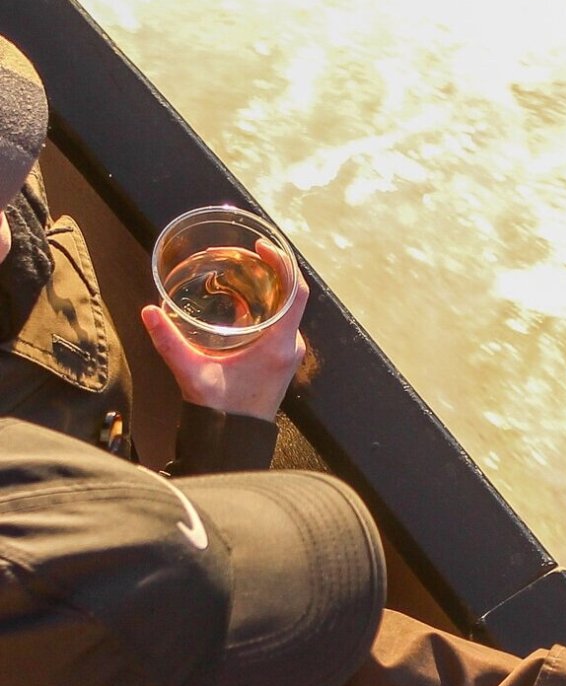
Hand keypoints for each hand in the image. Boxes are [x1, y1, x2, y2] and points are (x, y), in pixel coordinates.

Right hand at [141, 238, 307, 420]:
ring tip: (243, 269)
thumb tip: (148, 311)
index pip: (297, 293)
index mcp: (278, 345)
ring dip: (270, 288)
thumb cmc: (221, 409)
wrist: (235, 438)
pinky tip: (241, 298)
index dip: (285, 264)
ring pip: (287, 309)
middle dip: (273, 270)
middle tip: (246, 253)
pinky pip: (281, 322)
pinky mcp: (280, 359)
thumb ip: (169, 342)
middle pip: (293, 296)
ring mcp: (288, 353)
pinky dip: (267, 305)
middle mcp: (290, 346)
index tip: (263, 247)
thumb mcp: (192, 372)